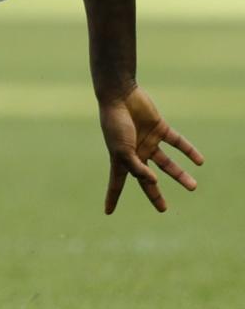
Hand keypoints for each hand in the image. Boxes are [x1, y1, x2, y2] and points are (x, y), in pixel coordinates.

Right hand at [99, 86, 202, 213]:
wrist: (120, 96)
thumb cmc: (115, 123)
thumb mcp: (122, 149)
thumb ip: (137, 167)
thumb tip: (154, 182)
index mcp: (121, 159)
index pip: (116, 183)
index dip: (112, 198)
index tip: (108, 212)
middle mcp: (135, 153)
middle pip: (147, 179)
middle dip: (154, 194)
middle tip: (163, 209)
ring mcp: (148, 141)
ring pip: (167, 164)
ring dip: (180, 175)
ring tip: (193, 187)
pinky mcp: (160, 129)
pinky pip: (177, 143)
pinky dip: (189, 151)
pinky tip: (200, 161)